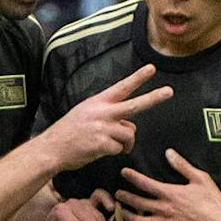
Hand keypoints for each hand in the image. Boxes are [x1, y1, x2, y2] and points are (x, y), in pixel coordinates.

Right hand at [41, 64, 169, 171]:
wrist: (50, 149)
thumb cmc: (68, 134)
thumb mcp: (85, 115)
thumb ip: (108, 116)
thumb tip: (129, 126)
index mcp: (97, 103)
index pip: (121, 87)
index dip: (138, 78)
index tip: (152, 68)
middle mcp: (101, 112)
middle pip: (135, 105)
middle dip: (154, 98)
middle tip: (169, 91)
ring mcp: (102, 128)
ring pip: (129, 134)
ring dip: (125, 143)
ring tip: (113, 146)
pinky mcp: (102, 144)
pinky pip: (120, 149)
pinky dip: (113, 152)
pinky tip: (99, 151)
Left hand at [117, 150, 220, 220]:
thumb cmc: (213, 200)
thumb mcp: (200, 178)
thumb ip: (182, 166)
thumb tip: (169, 152)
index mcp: (171, 194)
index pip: (145, 183)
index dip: (132, 177)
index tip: (124, 172)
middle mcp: (165, 209)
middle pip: (138, 203)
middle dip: (125, 198)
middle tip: (118, 195)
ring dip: (128, 217)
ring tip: (122, 212)